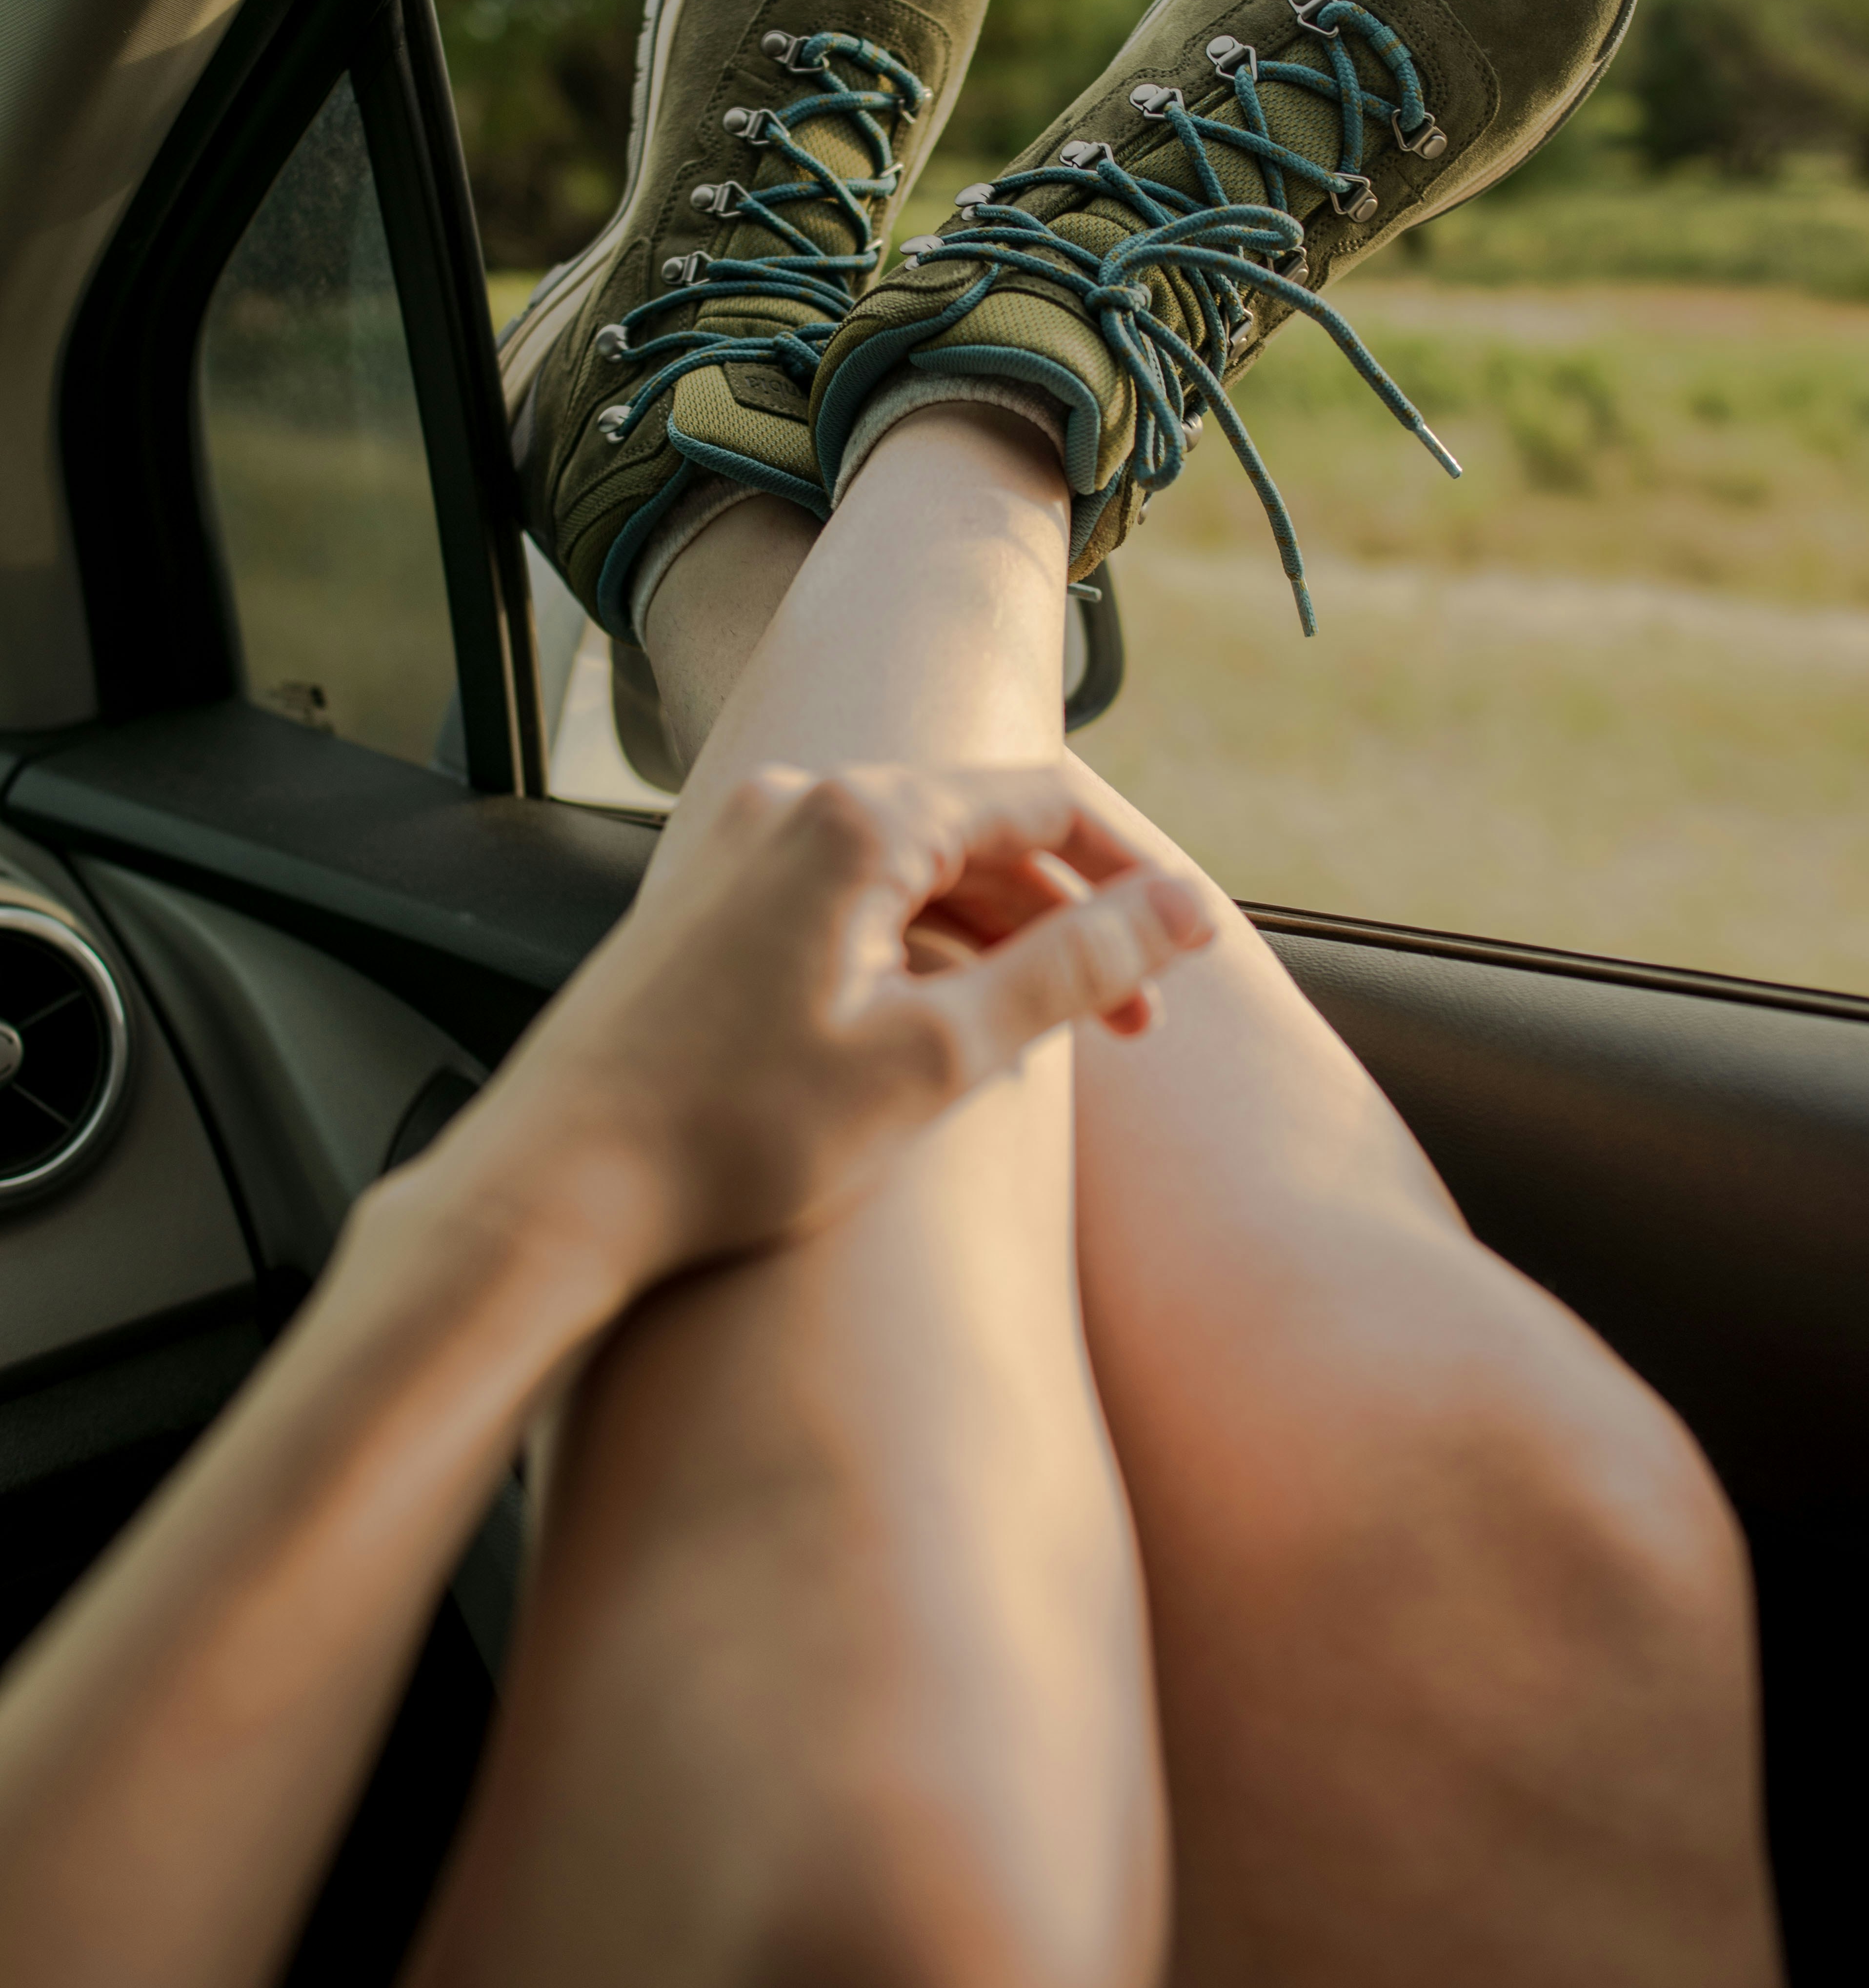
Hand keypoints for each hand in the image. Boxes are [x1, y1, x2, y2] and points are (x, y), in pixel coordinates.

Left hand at [417, 761, 1213, 1297]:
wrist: (555, 1185)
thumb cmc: (736, 1132)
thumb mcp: (935, 1057)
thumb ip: (1070, 969)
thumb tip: (1184, 909)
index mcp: (856, 818)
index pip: (1043, 802)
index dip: (1135, 871)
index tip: (1193, 950)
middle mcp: (795, 803)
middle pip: (983, 831)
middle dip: (1072, 920)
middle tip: (1136, 1025)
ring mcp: (745, 847)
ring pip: (920, 868)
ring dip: (1001, 941)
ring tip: (1057, 1040)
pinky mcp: (716, 900)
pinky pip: (856, 895)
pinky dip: (923, 951)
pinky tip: (951, 1034)